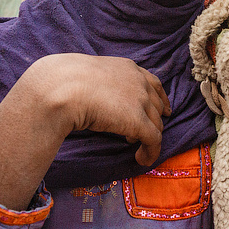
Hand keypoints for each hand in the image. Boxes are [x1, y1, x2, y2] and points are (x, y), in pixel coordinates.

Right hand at [40, 54, 171, 165]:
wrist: (63, 87)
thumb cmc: (65, 82)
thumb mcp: (90, 76)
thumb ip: (100, 84)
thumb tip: (94, 96)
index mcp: (127, 68)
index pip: (153, 83)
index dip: (161, 99)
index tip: (165, 110)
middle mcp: (139, 82)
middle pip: (156, 105)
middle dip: (153, 120)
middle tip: (140, 133)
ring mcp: (141, 101)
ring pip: (156, 124)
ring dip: (149, 138)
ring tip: (137, 149)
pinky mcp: (138, 121)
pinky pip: (153, 140)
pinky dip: (151, 152)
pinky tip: (142, 159)